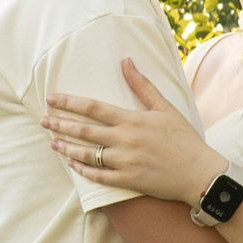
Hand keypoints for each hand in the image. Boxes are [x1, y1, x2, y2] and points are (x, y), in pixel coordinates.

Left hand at [45, 59, 220, 205]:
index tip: (51, 98)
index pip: (93, 108)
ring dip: (67, 147)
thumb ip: (143, 85)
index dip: (69, 102)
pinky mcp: (128, 181)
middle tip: (43, 120)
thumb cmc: (184, 138)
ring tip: (52, 142)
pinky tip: (72, 164)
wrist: (200, 173)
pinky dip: (83, 170)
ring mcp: (125, 162)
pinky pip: (99, 176)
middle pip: (84, 130)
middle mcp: (125, 140)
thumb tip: (126, 61)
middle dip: (60, 124)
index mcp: (132, 120)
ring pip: (87, 154)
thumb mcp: (165, 107)